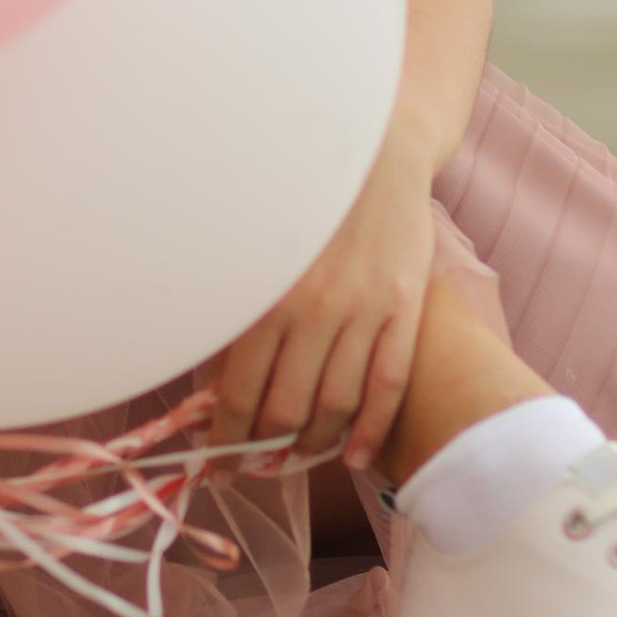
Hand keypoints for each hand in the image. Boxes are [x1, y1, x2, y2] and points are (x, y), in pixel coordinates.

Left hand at [209, 150, 439, 479]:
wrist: (375, 150)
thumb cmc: (302, 200)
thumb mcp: (254, 247)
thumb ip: (237, 310)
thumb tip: (210, 380)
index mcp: (266, 295)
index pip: (240, 391)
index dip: (227, 438)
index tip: (218, 462)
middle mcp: (316, 309)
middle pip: (288, 409)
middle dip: (265, 449)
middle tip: (253, 465)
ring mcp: (366, 311)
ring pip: (337, 404)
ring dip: (312, 445)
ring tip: (296, 458)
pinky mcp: (406, 308)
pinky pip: (388, 385)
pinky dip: (369, 429)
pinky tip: (351, 457)